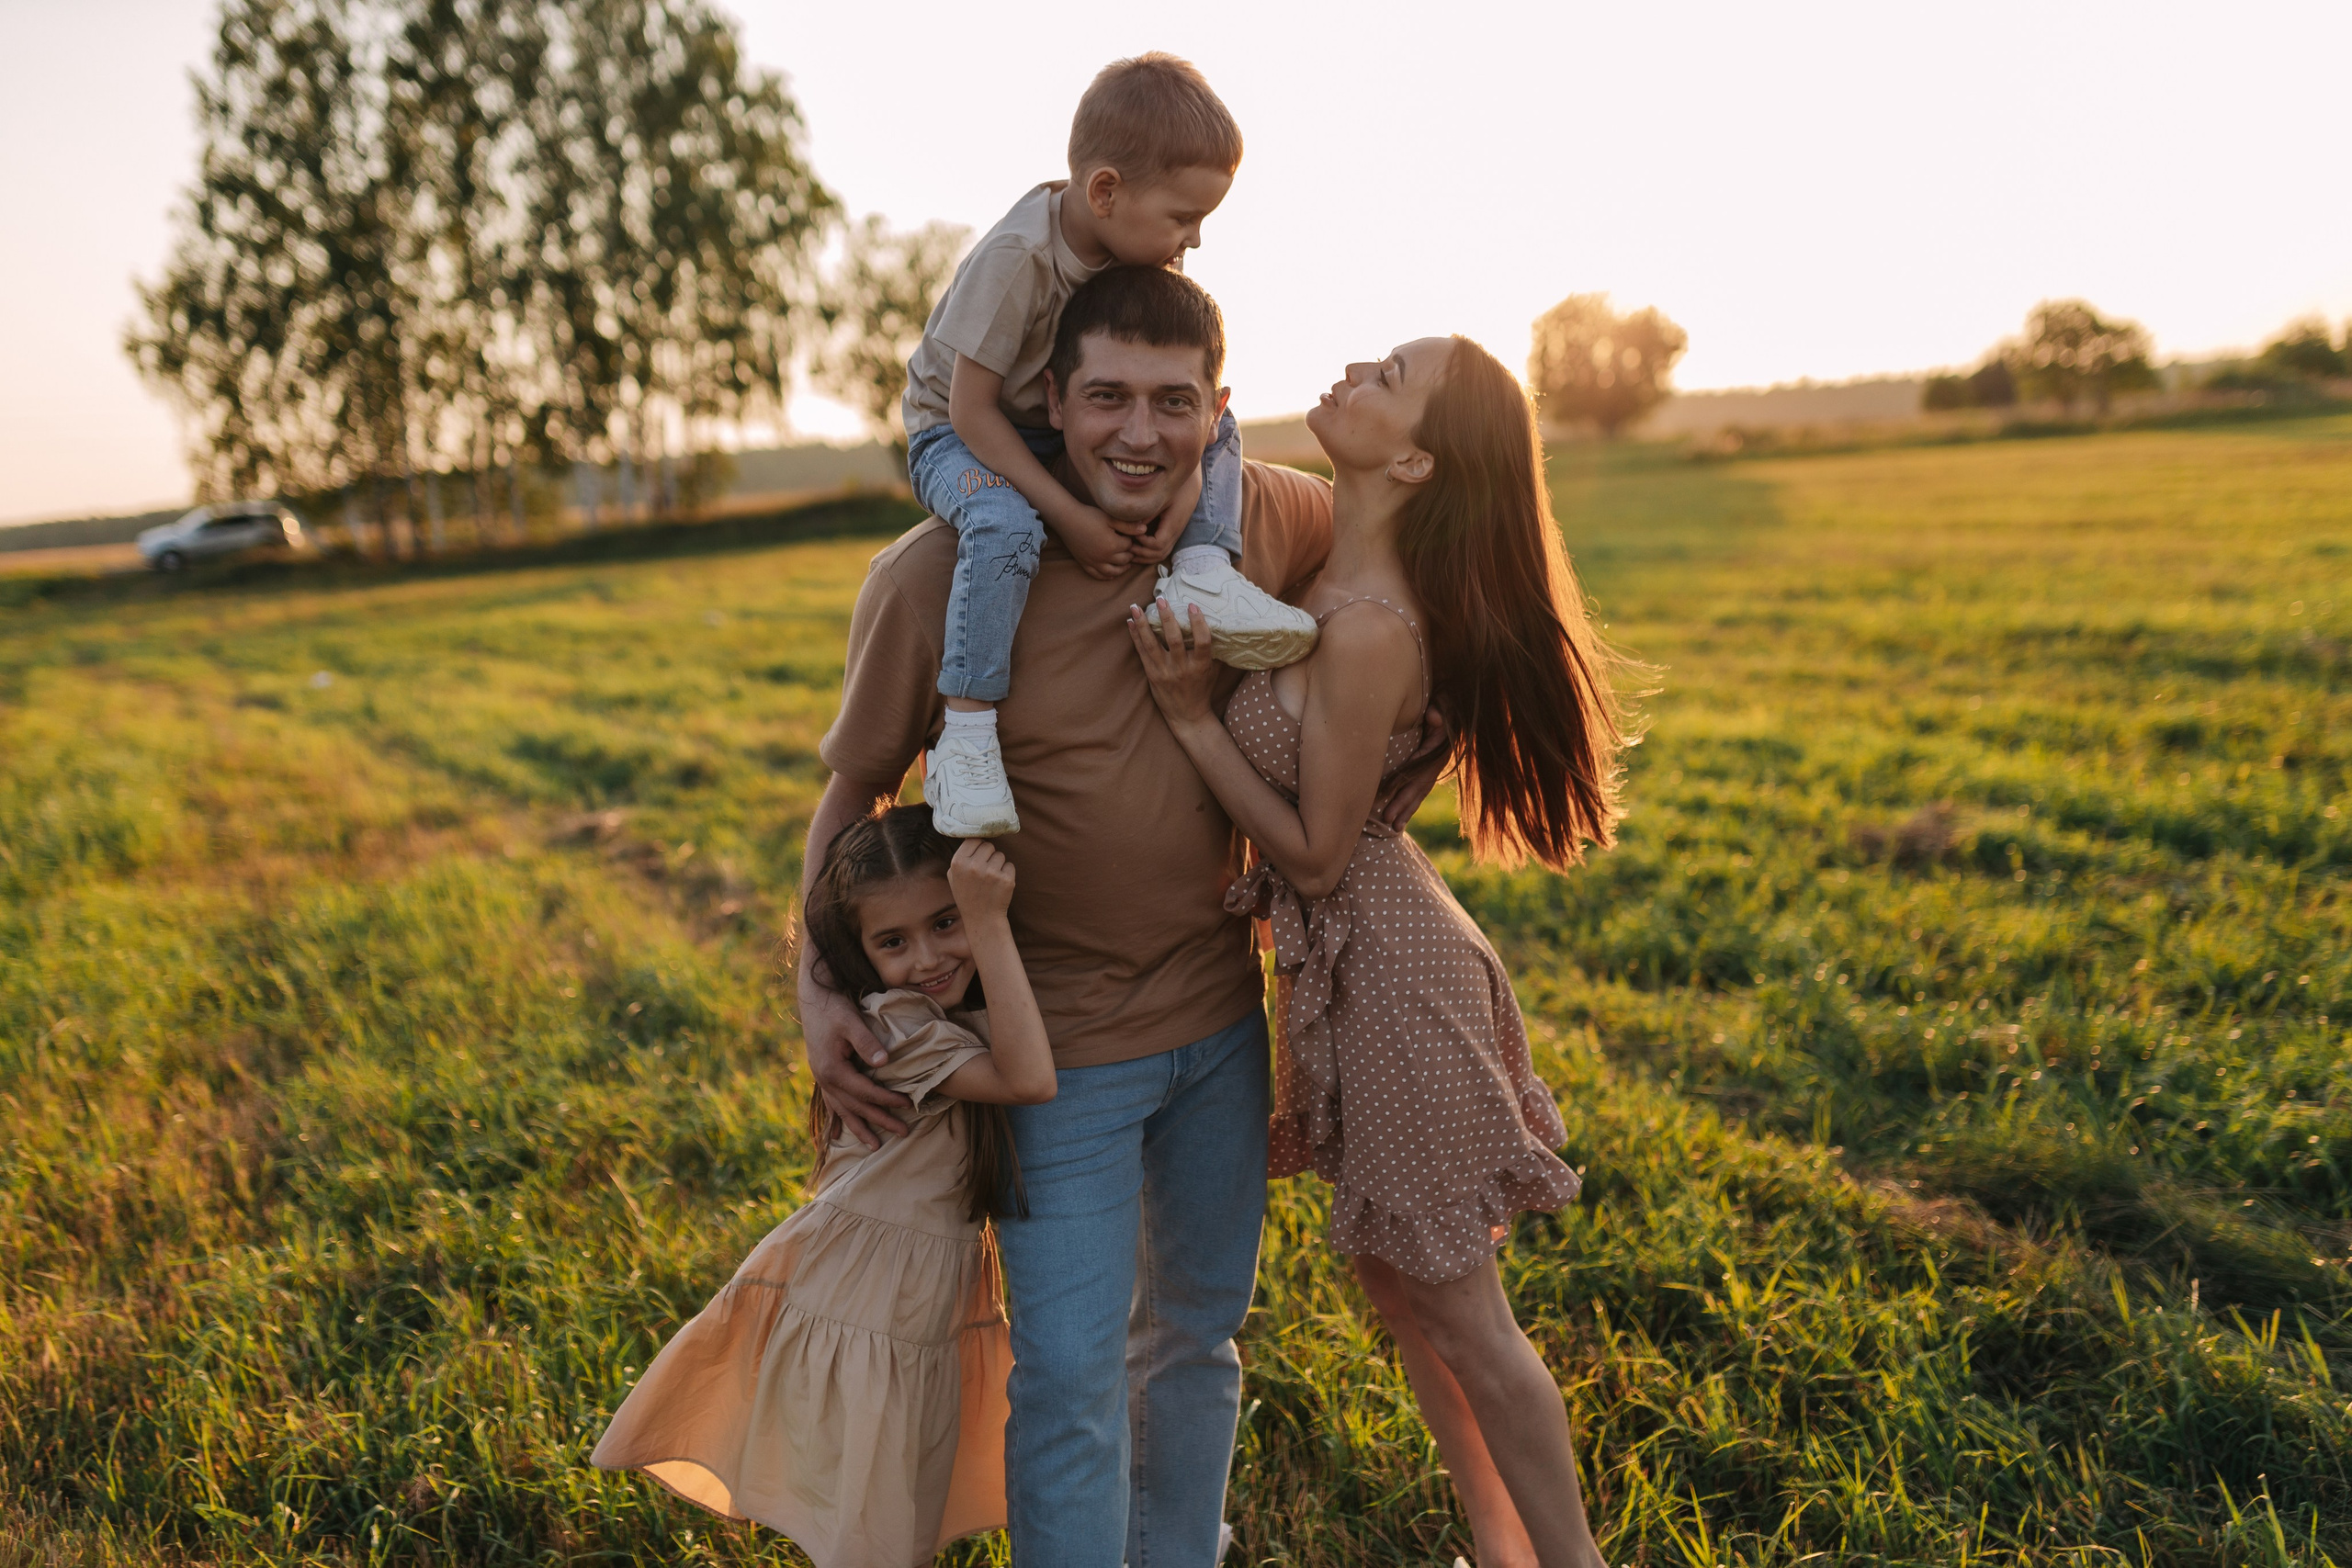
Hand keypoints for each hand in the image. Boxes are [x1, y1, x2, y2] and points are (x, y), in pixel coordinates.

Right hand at [798, 977, 910, 1147]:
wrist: (814, 997)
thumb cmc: (835, 1007)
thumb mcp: (851, 1021)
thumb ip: (867, 1043)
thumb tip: (885, 1063)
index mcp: (832, 1069)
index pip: (865, 1091)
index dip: (886, 1099)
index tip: (908, 1104)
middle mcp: (824, 1079)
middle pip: (856, 1106)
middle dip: (880, 1120)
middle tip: (903, 1133)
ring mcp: (821, 1078)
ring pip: (842, 1110)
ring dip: (859, 1128)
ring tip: (874, 1146)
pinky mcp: (822, 1073)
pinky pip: (830, 1103)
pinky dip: (836, 1119)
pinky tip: (837, 1135)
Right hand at [946, 838, 1015, 922]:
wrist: (982, 918)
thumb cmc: (967, 895)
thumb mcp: (953, 876)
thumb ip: (961, 856)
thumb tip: (972, 836)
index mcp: (958, 862)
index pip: (973, 839)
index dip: (977, 847)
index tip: (978, 857)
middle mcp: (974, 866)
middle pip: (988, 845)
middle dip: (988, 855)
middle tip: (984, 870)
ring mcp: (991, 873)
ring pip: (1000, 855)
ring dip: (998, 864)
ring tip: (990, 879)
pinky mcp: (1006, 879)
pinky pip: (1010, 865)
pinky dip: (1007, 873)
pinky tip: (998, 884)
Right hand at [1055, 501, 1147, 580]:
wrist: (1067, 519)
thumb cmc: (1089, 516)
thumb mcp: (1110, 518)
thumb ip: (1128, 525)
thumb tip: (1144, 529)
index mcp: (1113, 545)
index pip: (1129, 546)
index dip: (1131, 540)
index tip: (1130, 536)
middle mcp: (1104, 557)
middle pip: (1124, 560)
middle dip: (1129, 555)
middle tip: (1131, 549)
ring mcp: (1094, 562)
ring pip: (1113, 572)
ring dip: (1122, 569)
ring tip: (1127, 564)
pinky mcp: (1085, 564)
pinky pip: (1098, 575)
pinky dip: (1107, 576)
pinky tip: (1111, 574)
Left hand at [1126, 596, 1220, 728]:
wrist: (1188, 716)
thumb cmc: (1202, 689)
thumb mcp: (1213, 671)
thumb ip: (1213, 651)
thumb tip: (1217, 624)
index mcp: (1201, 666)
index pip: (1202, 641)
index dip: (1198, 622)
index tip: (1192, 605)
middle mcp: (1183, 669)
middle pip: (1174, 640)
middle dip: (1167, 617)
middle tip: (1161, 599)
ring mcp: (1165, 672)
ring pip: (1152, 644)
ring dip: (1143, 624)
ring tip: (1135, 606)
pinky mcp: (1152, 675)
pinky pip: (1141, 653)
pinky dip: (1135, 636)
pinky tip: (1130, 622)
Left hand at [1129, 469, 1200, 567]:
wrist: (1190, 486)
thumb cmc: (1175, 489)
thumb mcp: (1160, 498)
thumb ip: (1147, 513)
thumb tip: (1132, 527)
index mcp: (1173, 525)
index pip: (1158, 545)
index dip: (1143, 543)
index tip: (1133, 533)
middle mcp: (1175, 533)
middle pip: (1159, 554)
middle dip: (1142, 553)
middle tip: (1126, 546)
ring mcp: (1175, 535)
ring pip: (1161, 554)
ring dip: (1145, 555)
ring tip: (1129, 549)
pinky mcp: (1172, 533)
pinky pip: (1162, 549)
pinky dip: (1149, 552)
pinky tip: (1137, 545)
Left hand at [1379, 706, 1452, 831]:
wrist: (1454, 703)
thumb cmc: (1444, 702)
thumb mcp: (1444, 703)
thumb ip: (1439, 710)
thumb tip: (1433, 716)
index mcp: (1439, 749)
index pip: (1420, 769)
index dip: (1405, 782)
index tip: (1386, 793)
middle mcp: (1438, 762)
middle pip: (1419, 787)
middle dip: (1404, 804)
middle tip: (1388, 820)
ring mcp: (1435, 767)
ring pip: (1420, 793)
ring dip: (1407, 810)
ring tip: (1394, 827)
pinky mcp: (1430, 769)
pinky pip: (1420, 790)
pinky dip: (1411, 804)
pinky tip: (1400, 818)